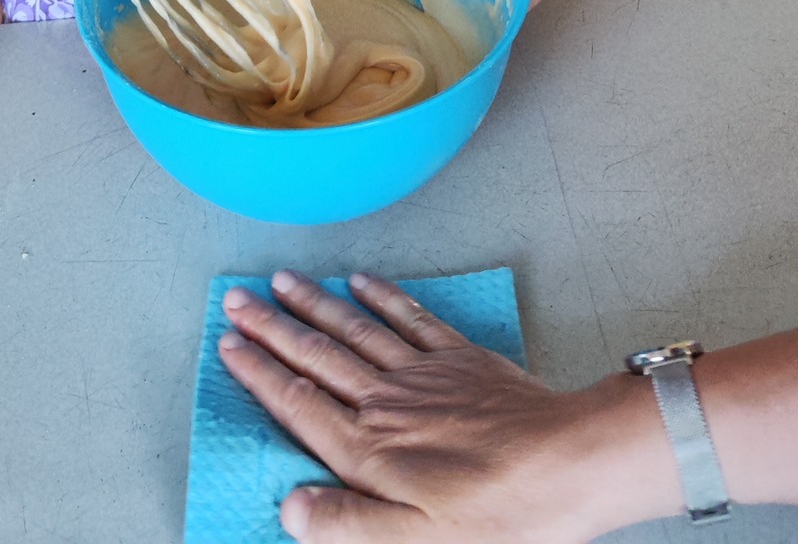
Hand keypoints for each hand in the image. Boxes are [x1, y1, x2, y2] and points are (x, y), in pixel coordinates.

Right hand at [218, 271, 636, 542]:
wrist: (568, 466)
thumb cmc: (497, 517)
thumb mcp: (417, 543)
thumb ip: (350, 525)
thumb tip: (290, 507)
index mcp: (369, 450)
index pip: (298, 403)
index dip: (259, 374)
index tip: (229, 346)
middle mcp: (386, 401)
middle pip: (316, 356)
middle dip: (272, 327)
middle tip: (236, 301)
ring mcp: (423, 373)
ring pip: (354, 328)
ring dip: (313, 304)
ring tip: (281, 281)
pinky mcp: (459, 358)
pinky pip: (409, 318)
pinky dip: (380, 296)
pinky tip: (359, 280)